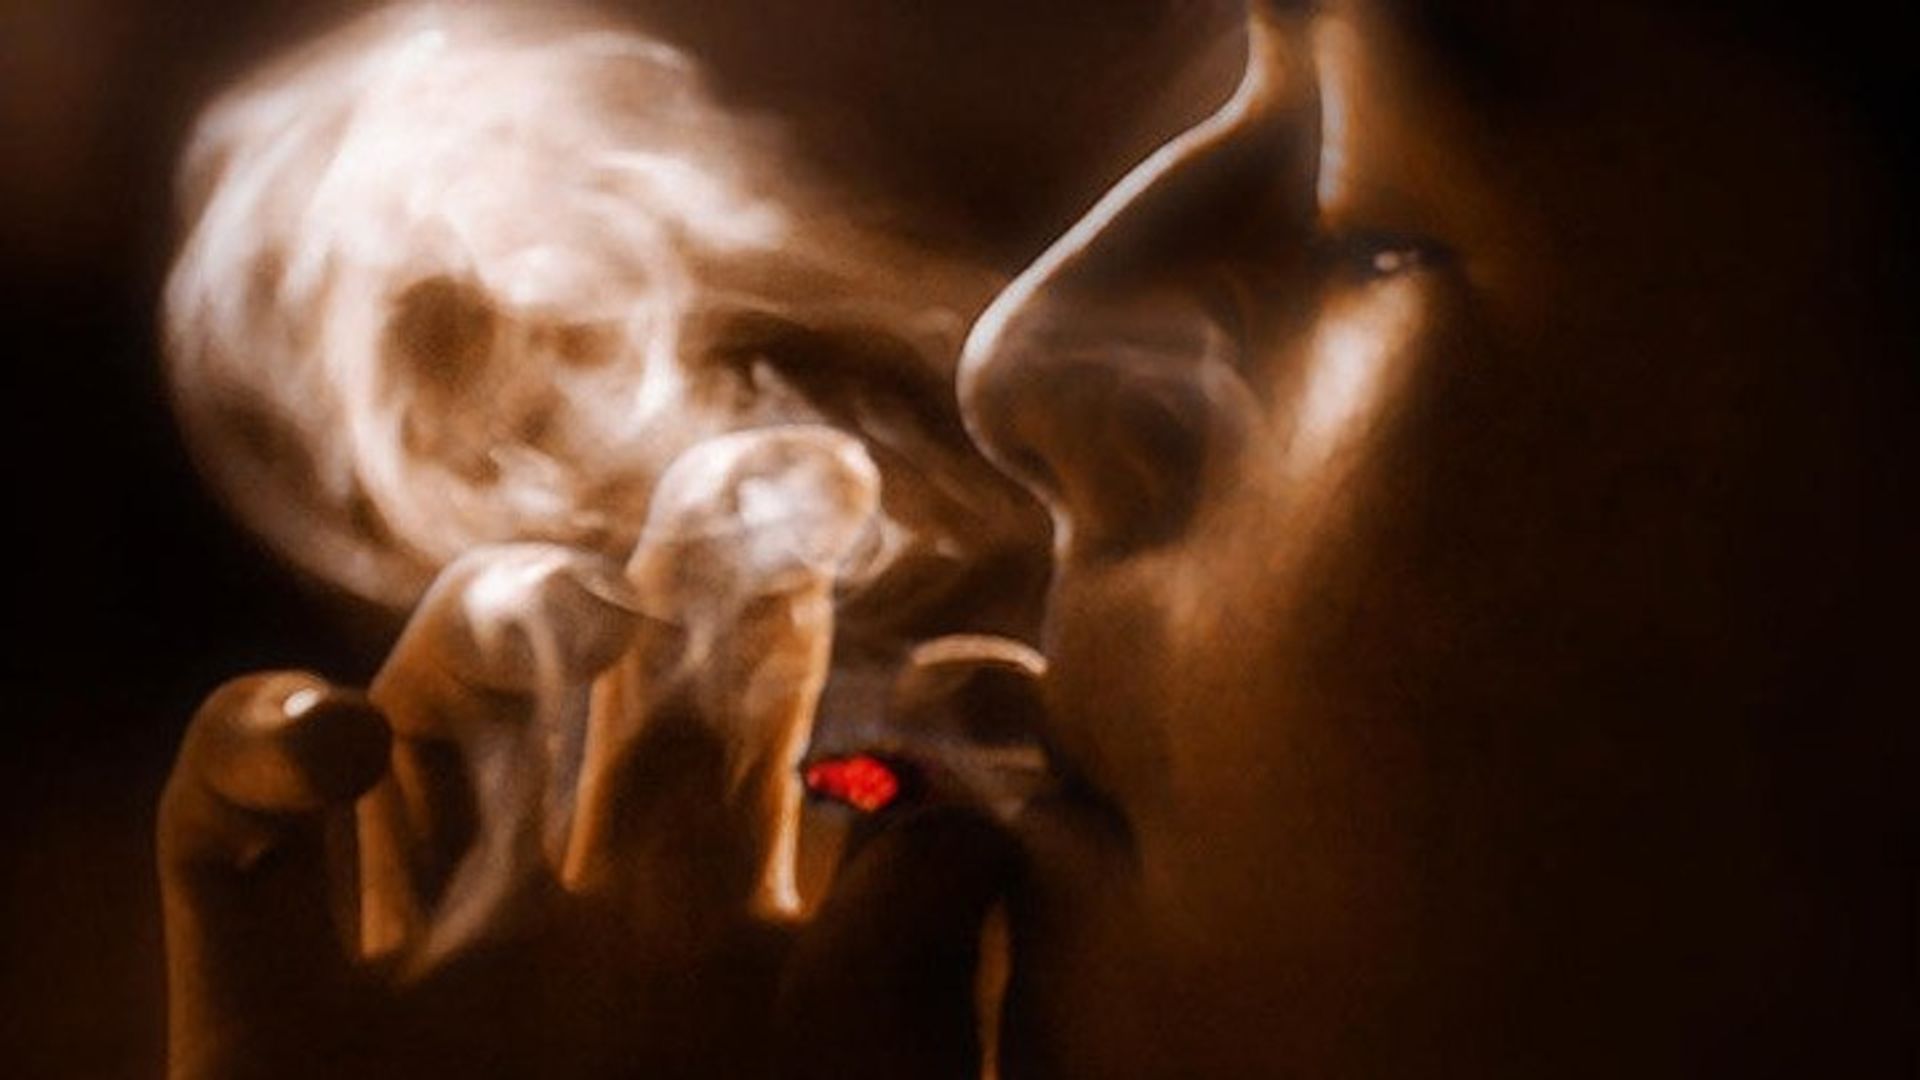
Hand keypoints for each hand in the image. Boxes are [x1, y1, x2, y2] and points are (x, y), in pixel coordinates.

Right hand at [158, 433, 1016, 1078]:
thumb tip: (962, 833)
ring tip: (577, 639)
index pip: (863, 779)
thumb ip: (921, 971)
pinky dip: (264, 748)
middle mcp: (614, 935)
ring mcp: (442, 961)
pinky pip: (230, 826)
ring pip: (468, 694)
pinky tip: (340, 762)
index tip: (973, 670)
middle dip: (722, 571)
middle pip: (663, 679)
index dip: (922, 701)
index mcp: (776, 981)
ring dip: (517, 616)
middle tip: (788, 502)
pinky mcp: (263, 1032)